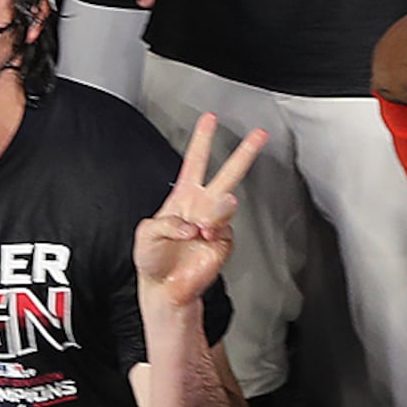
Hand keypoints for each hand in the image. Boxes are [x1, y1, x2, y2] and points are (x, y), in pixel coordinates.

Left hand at [133, 112, 267, 311]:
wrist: (165, 288)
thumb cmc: (153, 258)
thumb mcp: (146, 233)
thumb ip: (167, 223)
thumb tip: (192, 226)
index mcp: (183, 195)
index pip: (195, 161)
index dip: (202, 139)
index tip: (210, 118)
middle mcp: (202, 206)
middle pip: (228, 173)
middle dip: (245, 153)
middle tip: (259, 135)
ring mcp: (215, 224)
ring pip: (226, 202)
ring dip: (216, 208)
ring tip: (204, 223)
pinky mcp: (223, 243)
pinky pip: (224, 229)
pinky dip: (212, 232)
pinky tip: (203, 237)